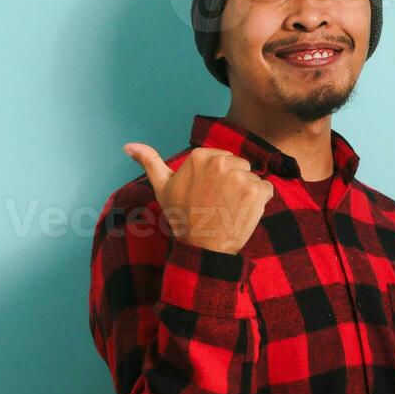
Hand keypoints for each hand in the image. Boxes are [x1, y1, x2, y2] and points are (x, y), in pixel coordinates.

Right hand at [123, 143, 273, 254]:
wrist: (202, 248)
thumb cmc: (182, 217)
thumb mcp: (162, 187)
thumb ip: (149, 162)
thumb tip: (127, 145)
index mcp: (200, 156)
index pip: (223, 159)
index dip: (218, 179)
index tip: (208, 195)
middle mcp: (220, 162)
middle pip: (240, 166)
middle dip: (233, 183)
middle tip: (218, 203)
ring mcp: (239, 176)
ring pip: (253, 178)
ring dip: (247, 193)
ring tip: (229, 209)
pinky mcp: (256, 191)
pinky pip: (267, 189)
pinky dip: (260, 202)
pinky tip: (243, 213)